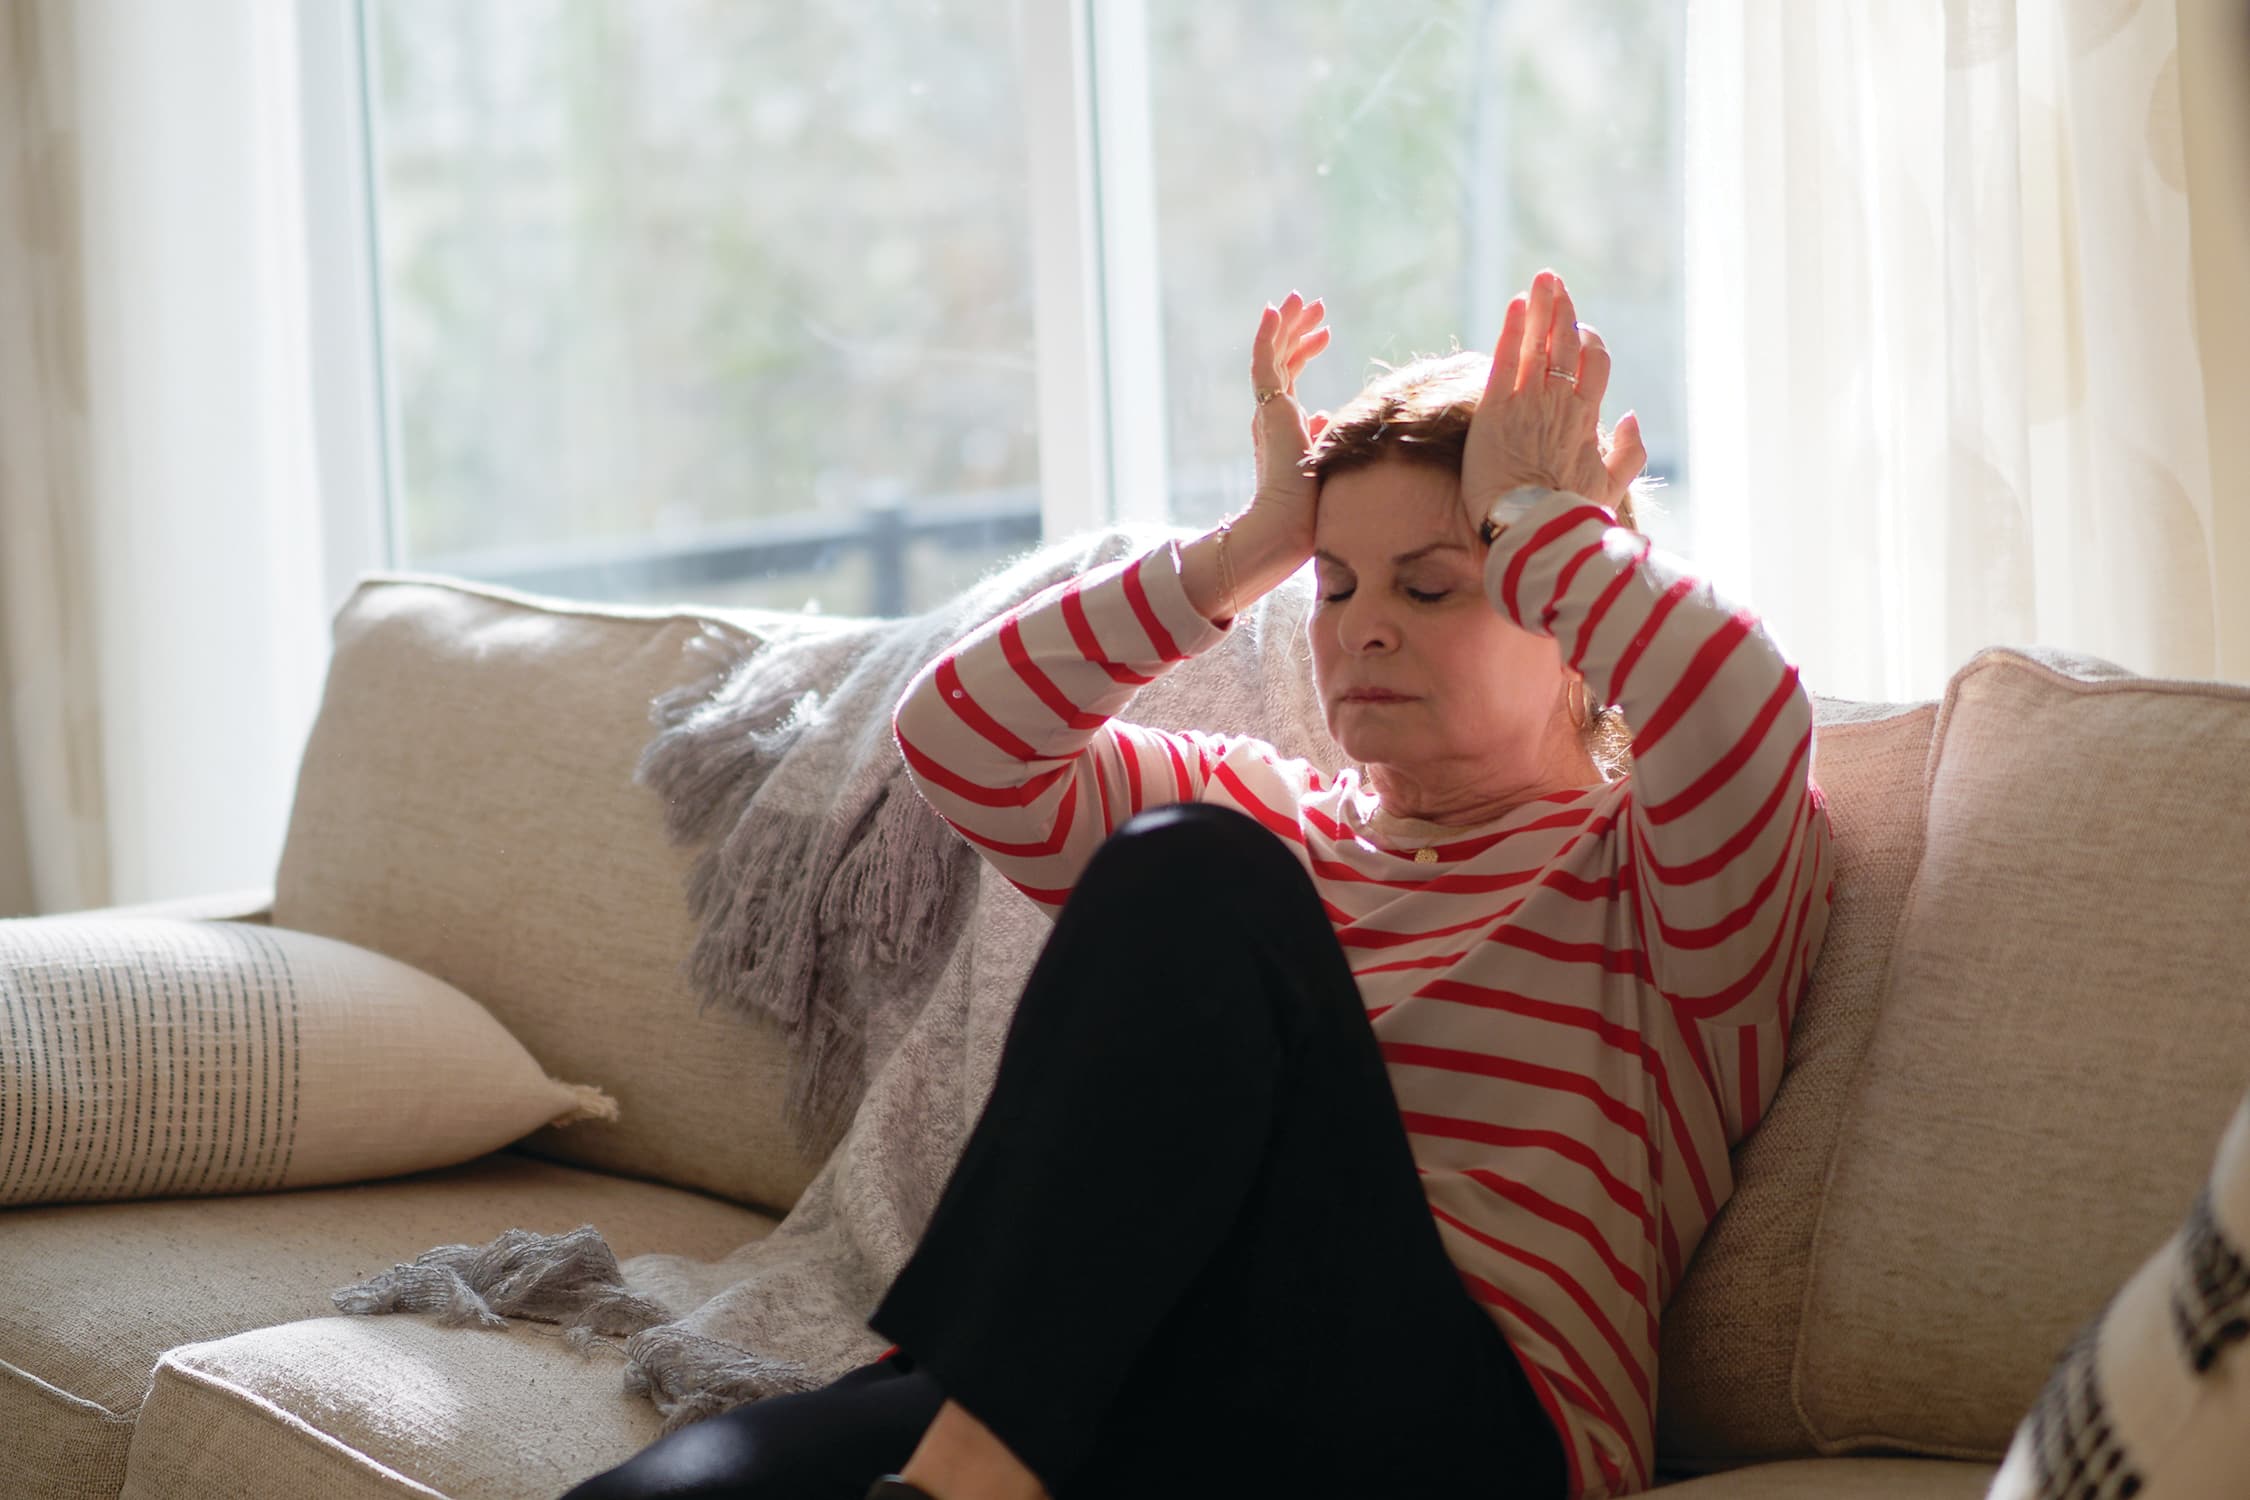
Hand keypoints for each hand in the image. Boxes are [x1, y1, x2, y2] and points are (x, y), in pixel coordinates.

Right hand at [1244, 291, 1332, 559]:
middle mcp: (1271, 414)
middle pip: (1283, 359)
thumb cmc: (1309, 501)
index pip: (1291, 377)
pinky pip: (1264, 363)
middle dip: (1297, 329)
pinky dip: (1268, 335)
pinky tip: (1275, 310)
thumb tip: (1324, 414)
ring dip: (1288, 324)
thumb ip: (1319, 433)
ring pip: (1274, 355)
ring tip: (1303, 299)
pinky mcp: (1268, 408)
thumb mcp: (1321, 457)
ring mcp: (1268, 410)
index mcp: (1281, 424)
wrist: (1291, 519)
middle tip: (1313, 304)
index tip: (1325, 332)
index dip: (1306, 350)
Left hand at [1459, 269, 1646, 538]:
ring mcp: (1527, 402)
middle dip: (1562, 309)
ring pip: (1539, 343)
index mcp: (1586, 418)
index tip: (1580, 328)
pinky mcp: (1494, 408)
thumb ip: (1628, 451)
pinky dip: (1512, 329)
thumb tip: (1631, 415)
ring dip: (1541, 306)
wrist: (1527, 528)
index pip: (1594, 364)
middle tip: (1555, 281)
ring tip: (1542, 279)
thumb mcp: (1609, 486)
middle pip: (1567, 343)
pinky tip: (1515, 303)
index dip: (1589, 341)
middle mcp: (1559, 402)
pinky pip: (1506, 358)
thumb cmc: (1567, 512)